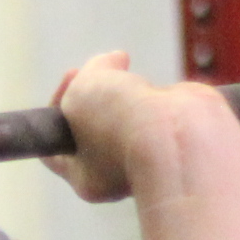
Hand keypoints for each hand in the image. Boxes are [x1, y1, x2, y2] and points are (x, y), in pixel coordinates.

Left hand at [43, 52, 239, 206]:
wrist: (181, 130)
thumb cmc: (122, 121)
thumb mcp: (81, 91)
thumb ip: (87, 76)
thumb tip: (115, 62)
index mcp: (85, 177)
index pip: (57, 139)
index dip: (58, 100)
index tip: (73, 76)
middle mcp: (116, 173)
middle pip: (92, 123)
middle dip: (96, 88)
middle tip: (104, 70)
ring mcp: (147, 156)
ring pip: (127, 115)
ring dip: (127, 89)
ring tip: (135, 84)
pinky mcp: (174, 138)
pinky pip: (156, 112)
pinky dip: (154, 95)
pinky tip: (158, 91)